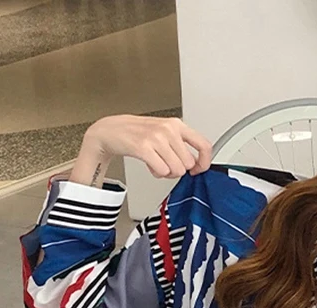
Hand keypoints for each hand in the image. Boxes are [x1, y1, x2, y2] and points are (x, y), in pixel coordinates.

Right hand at [82, 115, 212, 178]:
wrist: (112, 130)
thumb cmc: (140, 133)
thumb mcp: (165, 133)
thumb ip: (182, 145)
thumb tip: (197, 164)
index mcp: (177, 125)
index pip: (204, 145)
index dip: (204, 162)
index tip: (198, 169)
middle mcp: (169, 129)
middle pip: (189, 164)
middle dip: (179, 169)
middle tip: (167, 164)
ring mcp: (156, 137)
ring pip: (177, 170)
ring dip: (167, 172)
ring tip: (157, 163)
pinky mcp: (144, 147)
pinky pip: (162, 171)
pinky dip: (157, 173)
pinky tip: (150, 165)